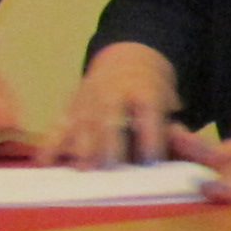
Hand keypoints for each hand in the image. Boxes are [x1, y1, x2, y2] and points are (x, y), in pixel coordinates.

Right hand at [52, 43, 183, 163]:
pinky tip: (44, 164)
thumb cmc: (153, 92)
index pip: (146, 112)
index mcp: (142, 90)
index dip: (149, 136)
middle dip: (109, 144)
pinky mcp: (68, 109)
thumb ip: (174, 127)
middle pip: (108, 120)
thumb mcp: (169, 102)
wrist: (126, 59)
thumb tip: (185, 148)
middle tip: (110, 168)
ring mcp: (86, 100)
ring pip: (81, 124)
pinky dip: (50, 145)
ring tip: (83, 171)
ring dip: (81, 148)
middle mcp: (111, 94)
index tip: (151, 160)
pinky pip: (57, 127)